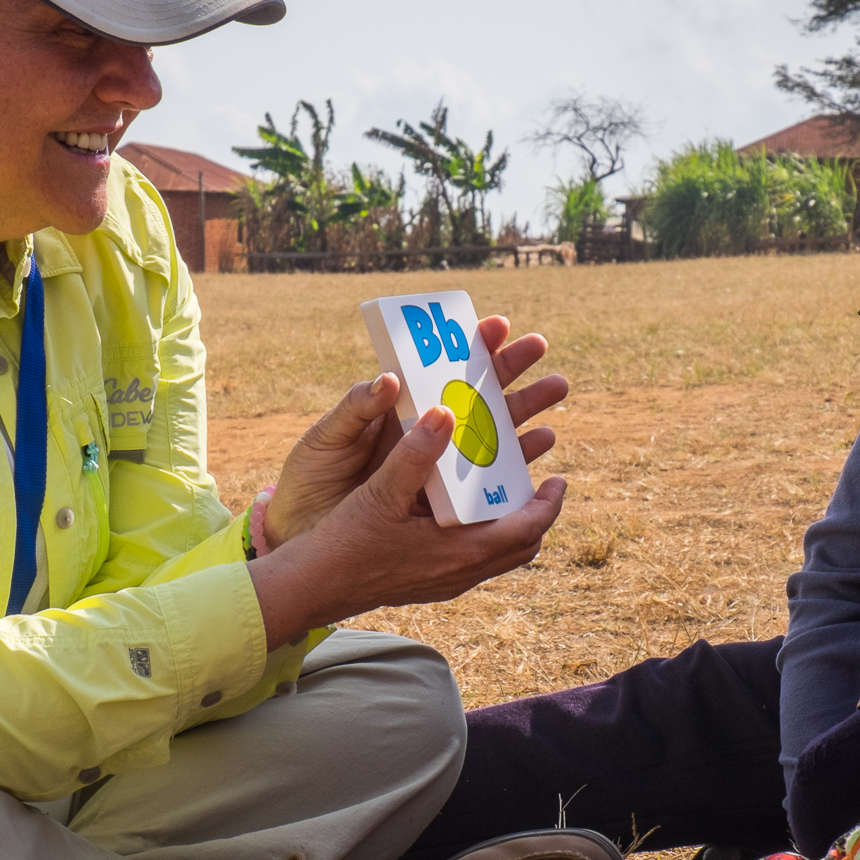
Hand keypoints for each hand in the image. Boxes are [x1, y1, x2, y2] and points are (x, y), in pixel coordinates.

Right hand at [247, 403, 566, 646]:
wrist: (310, 588)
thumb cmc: (343, 544)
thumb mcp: (380, 493)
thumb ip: (415, 454)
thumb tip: (445, 413)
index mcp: (459, 554)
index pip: (526, 531)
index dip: (548, 504)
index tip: (559, 478)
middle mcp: (459, 574)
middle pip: (521, 547)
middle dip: (537, 514)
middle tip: (541, 481)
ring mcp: (445, 582)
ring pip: (499, 555)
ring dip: (512, 524)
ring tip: (509, 489)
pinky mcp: (429, 582)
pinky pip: (475, 558)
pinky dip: (486, 532)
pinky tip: (466, 508)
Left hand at [263, 315, 567, 545]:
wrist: (303, 533)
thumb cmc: (313, 479)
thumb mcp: (328, 438)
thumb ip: (357, 408)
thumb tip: (391, 378)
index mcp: (397, 410)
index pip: (439, 369)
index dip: (470, 346)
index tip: (498, 325)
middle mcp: (422, 433)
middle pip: (476, 394)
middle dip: (511, 369)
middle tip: (540, 347)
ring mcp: (437, 465)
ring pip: (492, 431)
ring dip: (525, 410)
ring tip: (556, 390)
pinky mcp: (444, 499)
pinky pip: (488, 478)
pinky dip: (517, 461)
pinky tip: (542, 444)